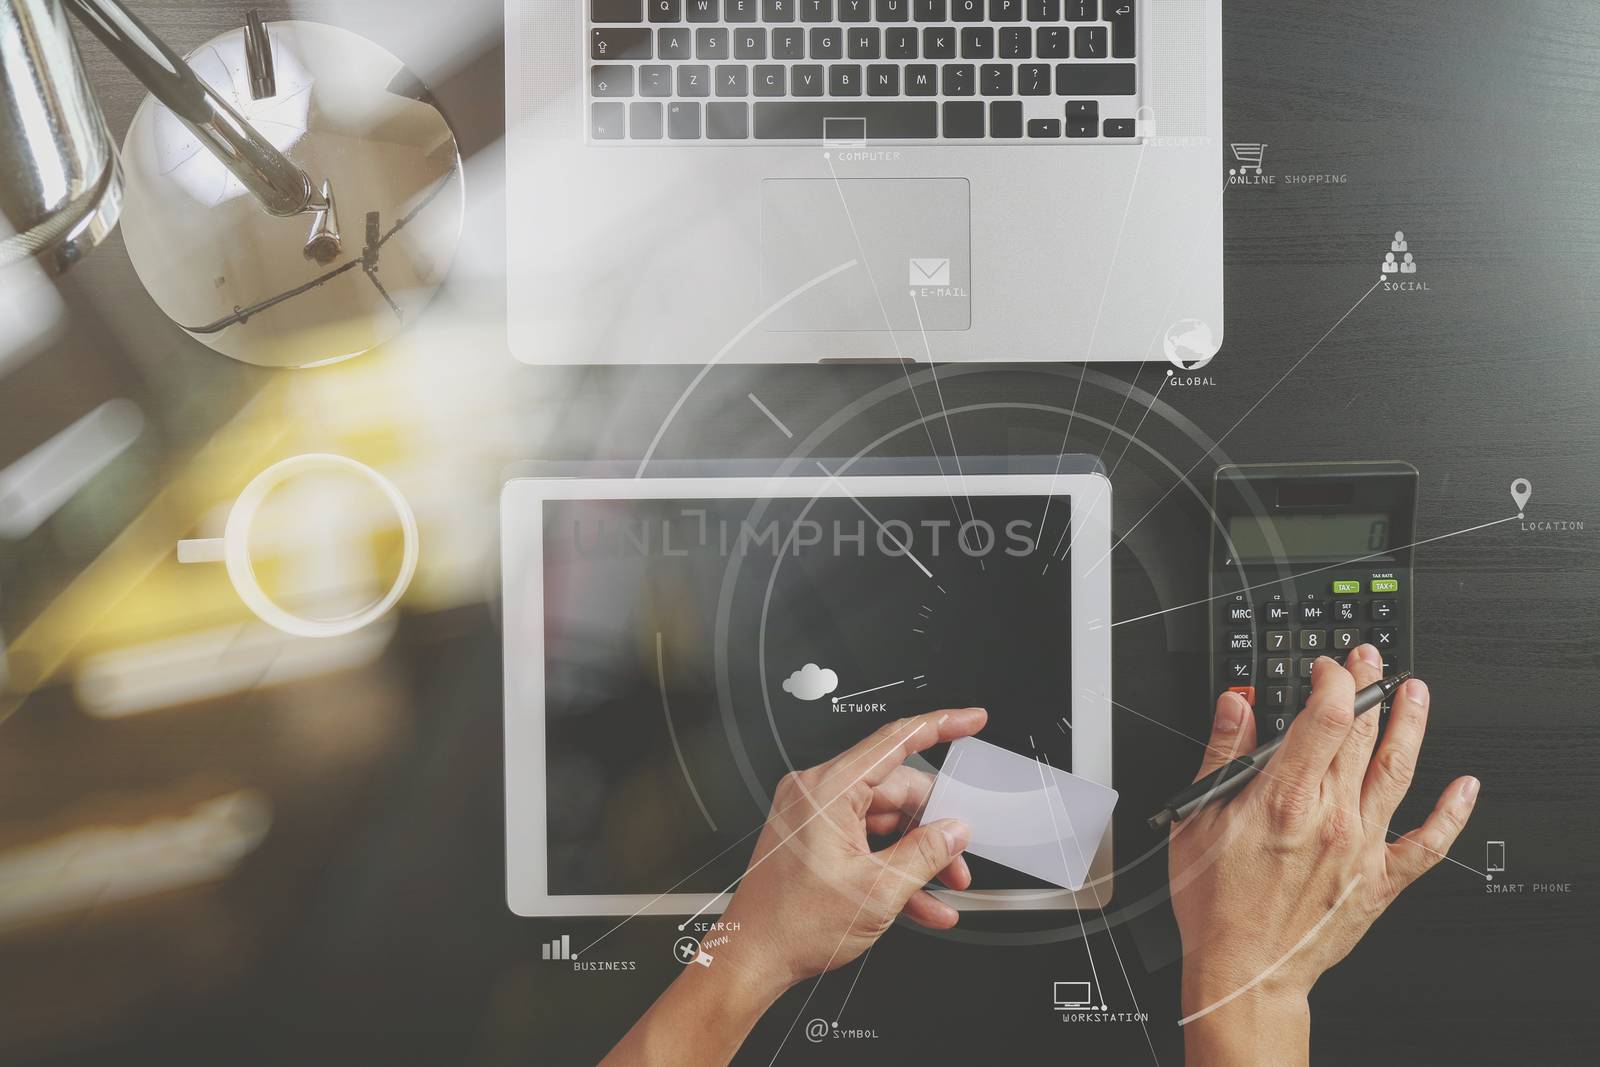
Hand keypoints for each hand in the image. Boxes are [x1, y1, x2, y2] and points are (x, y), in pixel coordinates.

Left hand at [602, 708, 983, 1066]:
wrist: (753, 958)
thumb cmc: (792, 926)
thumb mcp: (876, 891)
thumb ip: (924, 854)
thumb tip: (954, 831)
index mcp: (827, 791)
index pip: (894, 741)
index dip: (940, 725)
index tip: (970, 719)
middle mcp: (816, 793)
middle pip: (896, 791)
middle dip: (934, 827)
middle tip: (958, 859)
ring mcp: (813, 815)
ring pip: (886, 820)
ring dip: (918, 854)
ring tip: (944, 887)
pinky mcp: (814, 837)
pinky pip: (866, 840)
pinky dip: (893, 866)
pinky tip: (921, 901)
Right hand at [1169, 647, 1477, 1063]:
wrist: (1245, 971)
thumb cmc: (1216, 905)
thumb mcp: (1198, 819)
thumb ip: (1222, 756)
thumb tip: (1236, 706)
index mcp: (1284, 798)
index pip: (1325, 714)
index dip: (1332, 678)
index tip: (1325, 665)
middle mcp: (1330, 817)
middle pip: (1361, 733)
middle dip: (1367, 685)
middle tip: (1370, 658)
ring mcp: (1361, 847)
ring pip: (1398, 772)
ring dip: (1411, 725)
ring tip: (1416, 692)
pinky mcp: (1380, 880)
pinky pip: (1428, 843)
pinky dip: (1452, 812)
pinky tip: (1465, 787)